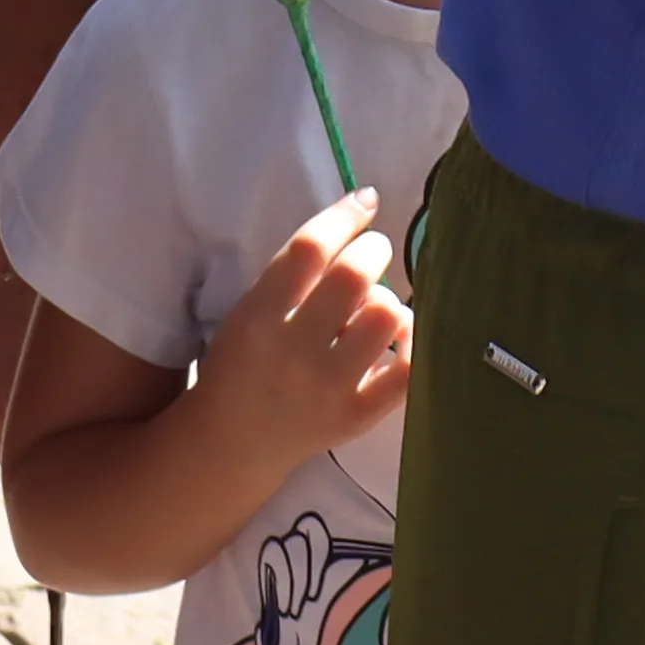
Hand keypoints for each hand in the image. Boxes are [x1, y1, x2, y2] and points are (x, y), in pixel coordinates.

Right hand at [195, 189, 410, 474]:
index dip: (345, 216)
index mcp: (258, 317)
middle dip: (373, 250)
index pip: (309, 248)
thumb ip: (294, 270)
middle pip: (354, 276)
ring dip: (389, 299)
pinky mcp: (357, 416)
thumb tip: (361, 209)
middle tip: (370, 254)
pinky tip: (399, 337)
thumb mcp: (247, 310)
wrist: (232, 442)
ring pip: (387, 316)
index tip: (366, 202)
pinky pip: (408, 371)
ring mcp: (329, 388)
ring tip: (376, 307)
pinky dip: (412, 343)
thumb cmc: (240, 365)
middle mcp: (294, 352)